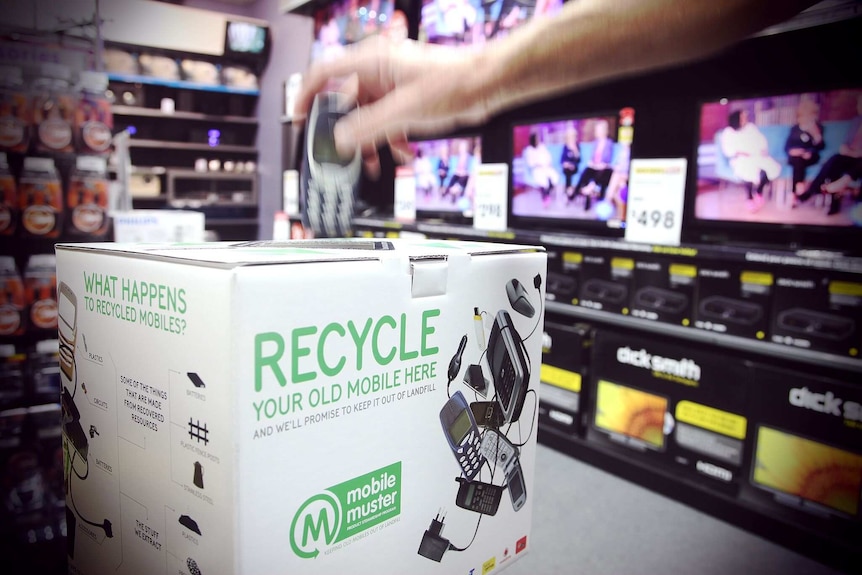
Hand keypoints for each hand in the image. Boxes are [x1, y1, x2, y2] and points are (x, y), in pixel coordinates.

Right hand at [295, 36, 494, 177]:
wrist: (486, 83)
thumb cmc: (453, 82)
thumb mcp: (403, 111)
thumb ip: (368, 128)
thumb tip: (341, 141)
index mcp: (370, 61)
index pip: (323, 73)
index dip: (305, 97)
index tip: (299, 119)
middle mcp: (378, 70)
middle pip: (346, 103)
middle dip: (346, 133)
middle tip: (342, 155)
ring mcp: (391, 85)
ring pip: (367, 116)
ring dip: (371, 141)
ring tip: (374, 162)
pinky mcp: (405, 98)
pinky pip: (386, 120)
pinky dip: (390, 138)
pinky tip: (401, 153)